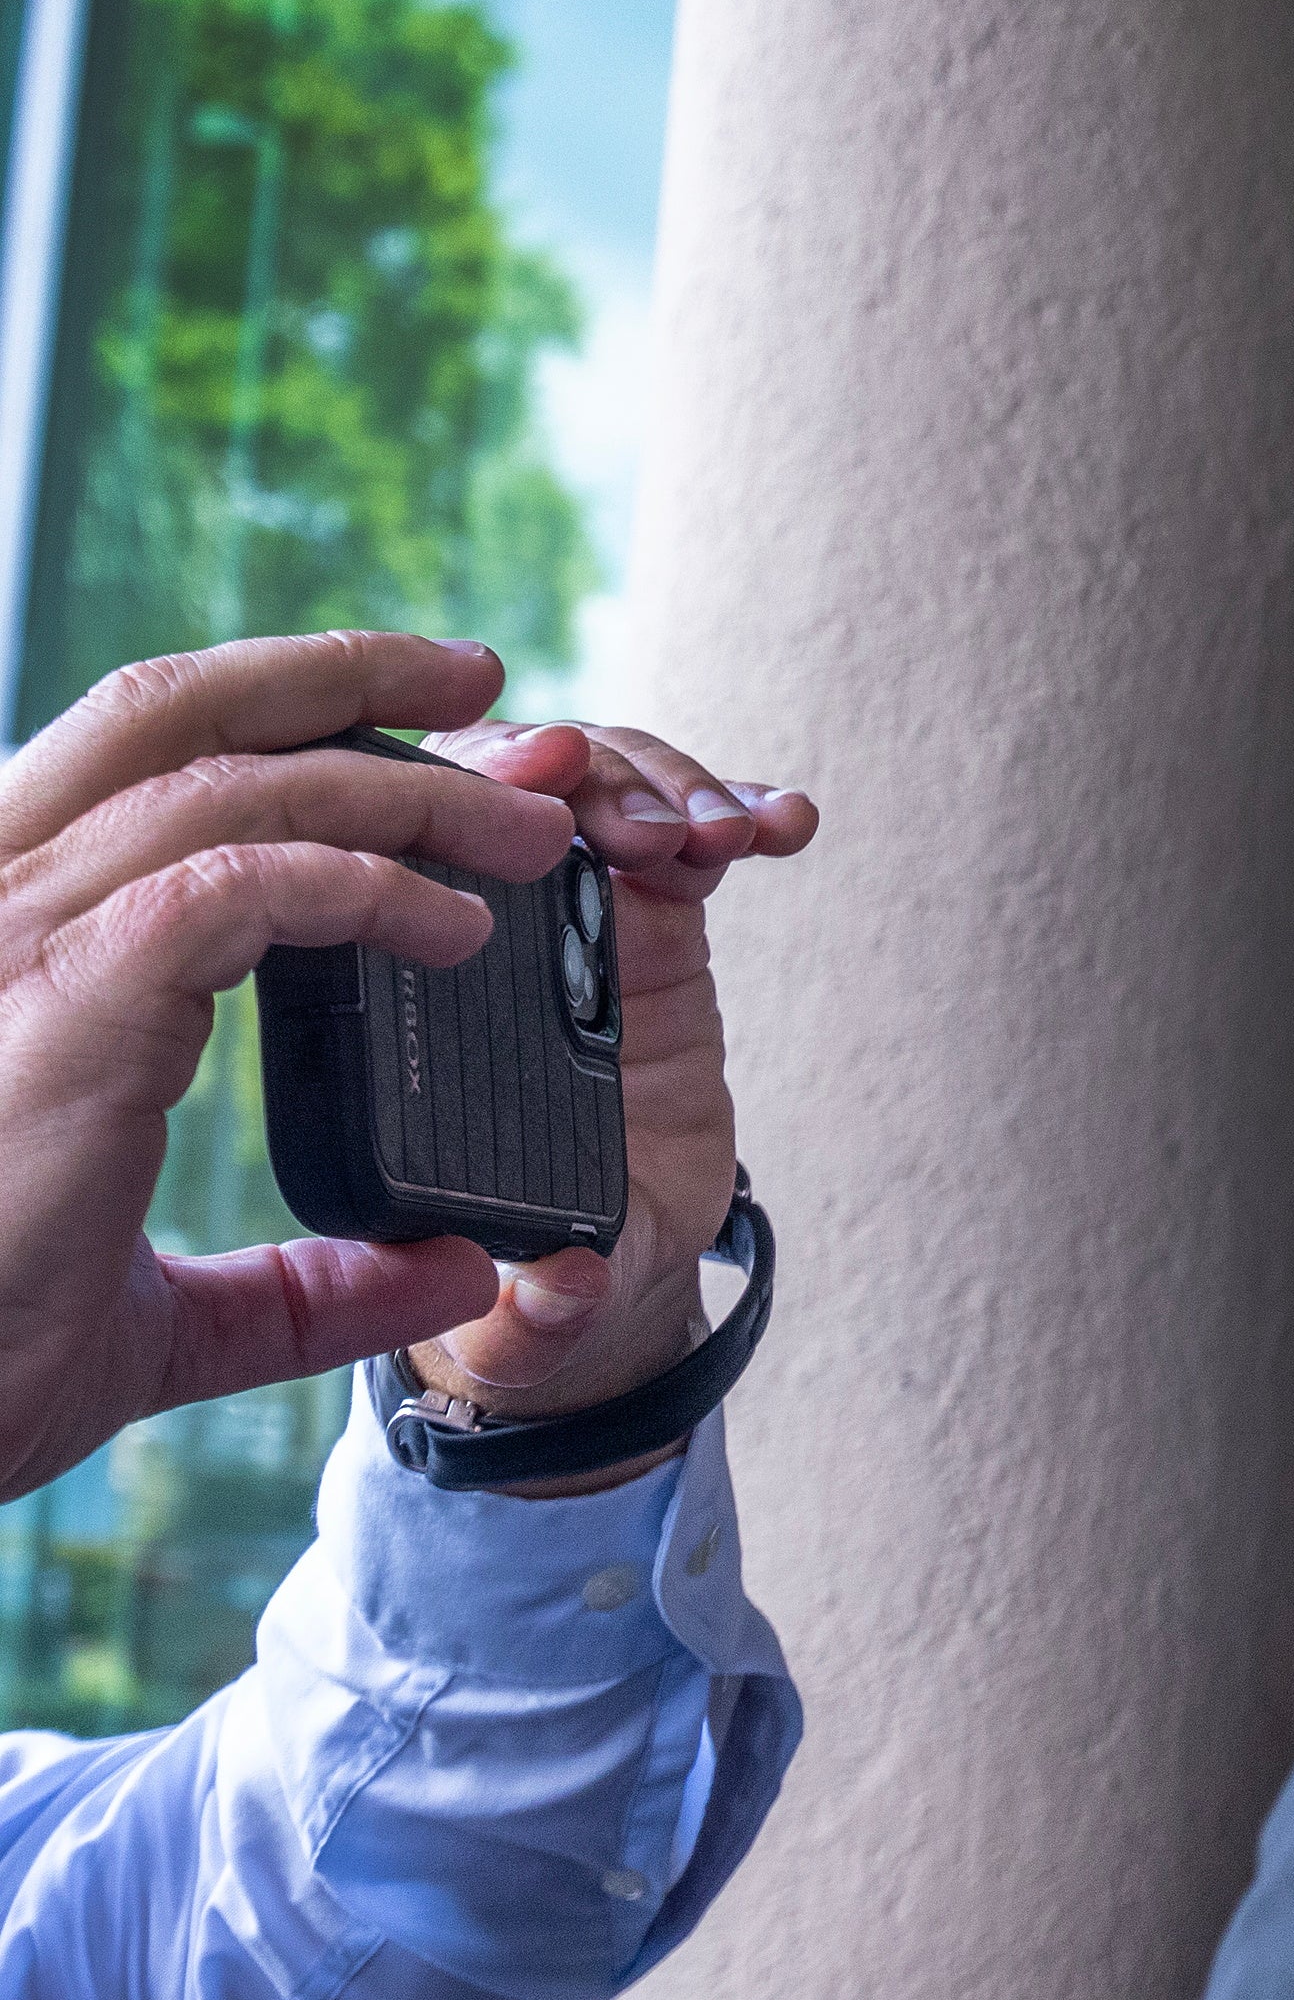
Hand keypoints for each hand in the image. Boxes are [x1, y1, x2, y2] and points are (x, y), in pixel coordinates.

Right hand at [0, 632, 812, 1504]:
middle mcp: (5, 914)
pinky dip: (355, 884)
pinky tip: (452, 926)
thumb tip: (452, 1274)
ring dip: (403, 788)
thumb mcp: (174, 1321)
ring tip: (534, 828)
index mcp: (24, 951)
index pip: (154, 769)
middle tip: (489, 686)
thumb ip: (310, 1286)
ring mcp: (19, 948)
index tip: (436, 734)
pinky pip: (224, 883)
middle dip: (346, 678)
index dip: (295, 728)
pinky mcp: (60, 1004)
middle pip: (175, 716)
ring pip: (225, 782)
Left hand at [392, 716, 815, 1487]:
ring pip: (581, 780)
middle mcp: (454, 940)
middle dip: (570, 775)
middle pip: (484, 781)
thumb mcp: (518, 1322)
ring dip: (657, 780)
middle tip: (639, 825)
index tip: (534, 808)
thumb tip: (568, 1282)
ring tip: (720, 837)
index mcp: (388, 1011)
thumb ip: (537, 1312)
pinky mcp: (646, 920)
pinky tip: (786, 828)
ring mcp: (552, 917)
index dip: (454, 800)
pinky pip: (673, 826)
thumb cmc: (525, 1290)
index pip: (386, 854)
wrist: (597, 1277)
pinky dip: (731, 806)